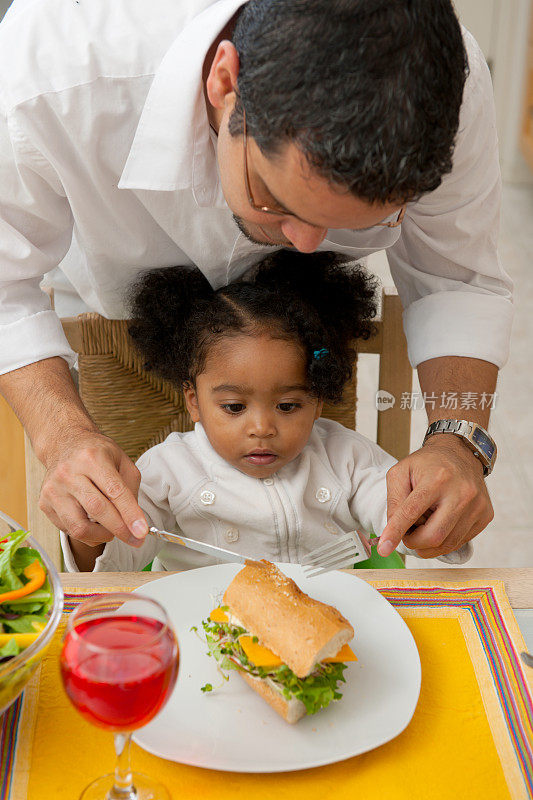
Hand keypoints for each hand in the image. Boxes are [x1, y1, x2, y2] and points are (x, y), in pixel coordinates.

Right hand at [39, 427, 147, 547]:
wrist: (65, 445)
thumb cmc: (96, 454)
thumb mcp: (122, 460)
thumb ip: (131, 488)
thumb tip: (134, 522)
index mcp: (92, 458)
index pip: (114, 491)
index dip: (130, 514)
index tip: (141, 532)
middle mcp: (68, 473)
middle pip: (97, 510)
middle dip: (120, 529)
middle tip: (134, 538)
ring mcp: (53, 489)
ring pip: (79, 527)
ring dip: (101, 536)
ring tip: (111, 530)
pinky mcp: (44, 503)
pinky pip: (69, 529)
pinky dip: (86, 533)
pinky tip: (93, 522)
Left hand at [379, 434, 493, 558]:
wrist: (460, 454)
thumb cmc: (428, 464)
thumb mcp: (401, 473)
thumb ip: (394, 502)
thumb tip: (392, 531)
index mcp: (437, 478)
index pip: (412, 512)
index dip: (396, 532)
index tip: (383, 548)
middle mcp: (461, 492)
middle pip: (433, 536)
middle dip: (413, 542)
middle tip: (407, 533)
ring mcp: (477, 505)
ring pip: (447, 544)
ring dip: (428, 543)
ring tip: (424, 524)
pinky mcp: (486, 515)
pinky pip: (460, 542)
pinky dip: (444, 540)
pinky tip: (440, 523)